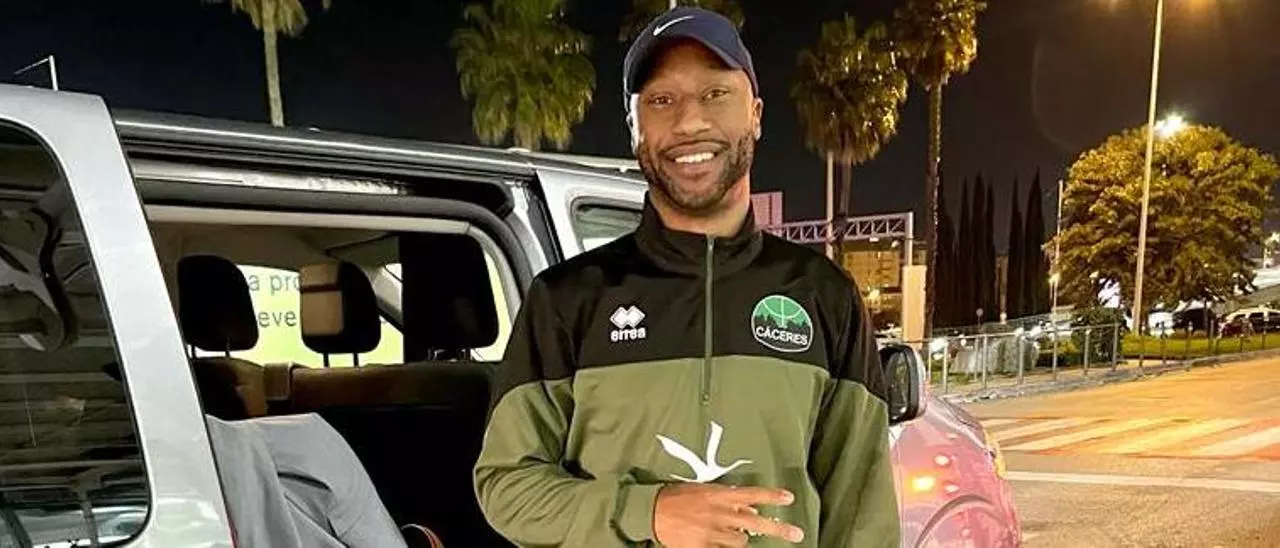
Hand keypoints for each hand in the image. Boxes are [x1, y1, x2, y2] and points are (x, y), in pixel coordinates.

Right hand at [653, 483, 804, 546]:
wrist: (651, 511)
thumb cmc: (679, 497)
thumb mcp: (705, 491)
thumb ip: (728, 500)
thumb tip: (750, 511)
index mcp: (719, 495)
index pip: (751, 494)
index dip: (771, 496)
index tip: (789, 498)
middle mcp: (719, 513)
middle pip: (755, 523)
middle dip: (778, 529)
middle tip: (797, 534)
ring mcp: (712, 532)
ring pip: (741, 541)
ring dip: (740, 539)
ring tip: (727, 534)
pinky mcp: (702, 547)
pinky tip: (721, 544)